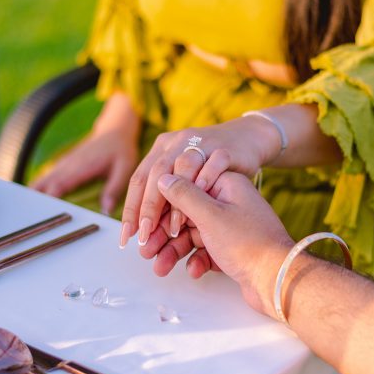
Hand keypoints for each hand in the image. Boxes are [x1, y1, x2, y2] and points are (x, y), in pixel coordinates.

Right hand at [31, 94, 138, 214]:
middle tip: (26, 217)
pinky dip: (37, 187)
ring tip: (22, 209)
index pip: (61, 184)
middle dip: (37, 199)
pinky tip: (29, 198)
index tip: (42, 211)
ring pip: (43, 179)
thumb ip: (115, 188)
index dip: (50, 197)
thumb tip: (106, 211)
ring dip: (33, 192)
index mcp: (81, 167)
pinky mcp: (64, 166)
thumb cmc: (120, 150)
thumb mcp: (125, 168)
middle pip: (47, 184)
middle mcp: (69, 166)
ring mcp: (64, 164)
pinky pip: (46, 177)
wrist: (115, 130)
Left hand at [120, 116, 283, 247]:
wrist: (247, 137)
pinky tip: (201, 205)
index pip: (138, 180)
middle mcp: (176, 142)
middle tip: (145, 236)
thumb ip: (164, 196)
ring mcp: (200, 142)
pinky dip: (205, 182)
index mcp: (161, 149)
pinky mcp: (224, 147)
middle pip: (155, 175)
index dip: (131, 209)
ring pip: (181, 169)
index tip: (126, 236)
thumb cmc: (211, 166)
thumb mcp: (183, 178)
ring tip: (173, 230)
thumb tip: (141, 227)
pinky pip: (213, 164)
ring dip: (177, 202)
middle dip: (148, 209)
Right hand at [140, 172, 294, 316]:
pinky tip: (194, 270)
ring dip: (175, 251)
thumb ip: (184, 195)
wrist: (280, 280)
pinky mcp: (234, 249)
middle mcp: (229, 202)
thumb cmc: (249, 243)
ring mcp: (232, 227)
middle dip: (165, 234)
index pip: (186, 186)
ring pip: (194, 235)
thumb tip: (163, 178)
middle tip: (146, 250)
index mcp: (226, 184)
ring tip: (160, 267)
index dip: (163, 205)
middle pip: (186, 214)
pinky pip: (207, 251)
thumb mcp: (211, 215)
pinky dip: (197, 260)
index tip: (146, 223)